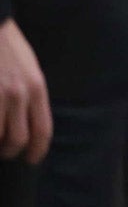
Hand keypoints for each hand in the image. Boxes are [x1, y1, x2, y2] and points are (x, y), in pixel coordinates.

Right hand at [0, 19, 50, 162]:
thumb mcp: (29, 68)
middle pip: (18, 139)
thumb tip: (28, 121)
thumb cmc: (6, 47)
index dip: (37, 150)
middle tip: (6, 152)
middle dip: (11, 151)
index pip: (42, 130)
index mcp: (36, 87)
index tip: (32, 159)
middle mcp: (18, 94)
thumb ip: (30, 94)